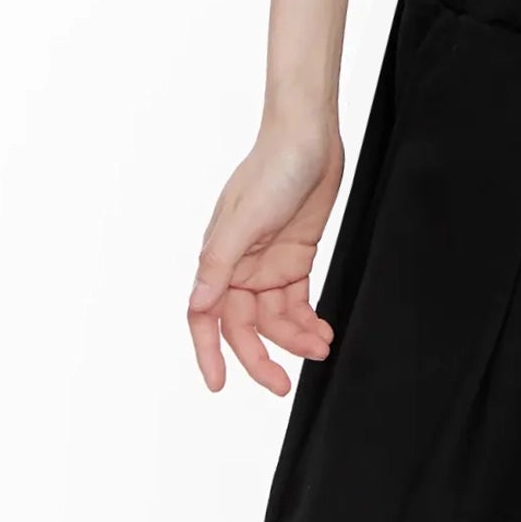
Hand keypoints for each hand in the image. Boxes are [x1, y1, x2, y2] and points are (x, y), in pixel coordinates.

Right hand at [186, 114, 343, 393]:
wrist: (310, 136)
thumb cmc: (272, 168)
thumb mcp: (245, 218)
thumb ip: (219, 264)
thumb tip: (196, 305)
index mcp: (220, 258)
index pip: (206, 316)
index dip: (208, 352)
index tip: (218, 385)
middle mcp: (240, 266)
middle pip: (245, 326)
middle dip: (262, 357)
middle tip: (284, 385)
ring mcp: (268, 263)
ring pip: (275, 319)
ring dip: (295, 339)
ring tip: (321, 348)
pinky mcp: (295, 257)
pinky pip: (297, 302)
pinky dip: (308, 321)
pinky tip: (323, 332)